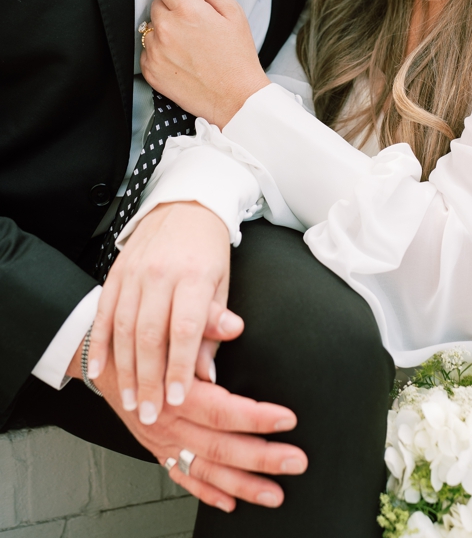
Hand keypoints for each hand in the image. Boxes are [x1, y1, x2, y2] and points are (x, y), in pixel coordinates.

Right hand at [74, 345, 304, 512]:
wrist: (106, 357)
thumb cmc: (146, 339)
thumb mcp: (174, 323)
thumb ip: (205, 326)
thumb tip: (233, 325)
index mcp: (172, 391)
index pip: (220, 410)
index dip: (255, 417)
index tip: (287, 419)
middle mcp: (167, 421)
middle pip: (218, 446)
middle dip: (260, 458)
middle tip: (295, 461)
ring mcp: (162, 441)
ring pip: (205, 469)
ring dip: (242, 485)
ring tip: (274, 493)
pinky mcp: (159, 450)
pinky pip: (183, 477)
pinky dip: (207, 493)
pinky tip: (231, 503)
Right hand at [88, 201, 235, 426]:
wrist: (186, 207)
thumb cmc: (208, 251)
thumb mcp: (223, 284)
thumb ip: (214, 327)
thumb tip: (207, 373)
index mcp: (193, 276)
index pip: (184, 329)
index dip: (179, 367)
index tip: (178, 399)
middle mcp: (160, 274)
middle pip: (149, 335)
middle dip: (148, 379)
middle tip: (148, 412)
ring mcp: (133, 274)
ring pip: (123, 330)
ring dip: (124, 370)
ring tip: (128, 400)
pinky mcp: (115, 275)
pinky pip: (103, 314)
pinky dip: (100, 345)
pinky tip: (100, 370)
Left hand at [142, 0, 269, 125]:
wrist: (234, 97)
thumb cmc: (237, 56)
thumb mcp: (232, 12)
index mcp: (186, 9)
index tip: (190, 0)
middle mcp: (165, 28)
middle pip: (156, 3)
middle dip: (173, 10)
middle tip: (196, 27)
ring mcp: (154, 50)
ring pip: (151, 27)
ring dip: (166, 31)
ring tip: (190, 46)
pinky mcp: (149, 70)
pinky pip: (147, 50)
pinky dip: (161, 52)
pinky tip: (182, 59)